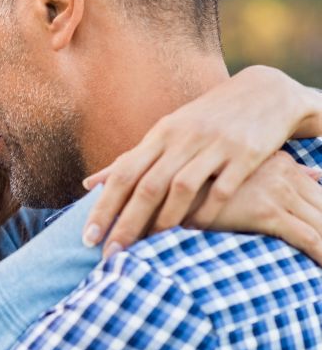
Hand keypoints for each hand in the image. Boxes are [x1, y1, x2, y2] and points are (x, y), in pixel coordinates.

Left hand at [80, 66, 319, 256]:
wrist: (263, 94)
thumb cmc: (203, 121)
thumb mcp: (164, 134)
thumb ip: (130, 161)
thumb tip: (89, 184)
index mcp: (159, 135)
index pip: (122, 174)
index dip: (103, 207)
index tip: (87, 238)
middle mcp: (182, 139)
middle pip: (147, 185)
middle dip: (126, 222)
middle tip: (110, 255)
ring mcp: (214, 145)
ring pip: (182, 187)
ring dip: (164, 221)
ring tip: (149, 249)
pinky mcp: (246, 154)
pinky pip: (223, 189)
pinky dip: (207, 212)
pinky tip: (194, 232)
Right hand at [198, 152, 321, 263]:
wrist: (169, 188)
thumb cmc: (203, 183)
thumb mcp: (244, 169)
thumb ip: (283, 169)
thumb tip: (316, 173)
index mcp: (279, 162)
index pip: (320, 190)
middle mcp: (283, 173)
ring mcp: (277, 191)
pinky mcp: (267, 212)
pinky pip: (308, 238)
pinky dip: (320, 255)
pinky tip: (321, 268)